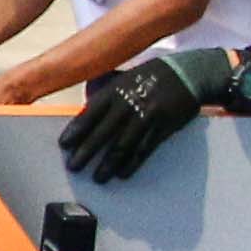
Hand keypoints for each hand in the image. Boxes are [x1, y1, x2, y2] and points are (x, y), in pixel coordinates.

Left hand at [59, 51, 221, 182]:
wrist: (187, 73)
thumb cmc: (150, 78)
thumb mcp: (124, 79)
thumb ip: (105, 97)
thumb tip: (83, 119)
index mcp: (116, 90)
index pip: (90, 113)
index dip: (76, 130)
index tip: (64, 145)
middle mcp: (129, 103)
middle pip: (103, 133)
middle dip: (86, 152)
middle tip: (74, 167)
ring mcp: (147, 116)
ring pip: (123, 145)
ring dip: (108, 164)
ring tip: (98, 177)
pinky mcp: (163, 127)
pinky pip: (144, 149)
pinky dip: (132, 163)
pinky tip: (122, 174)